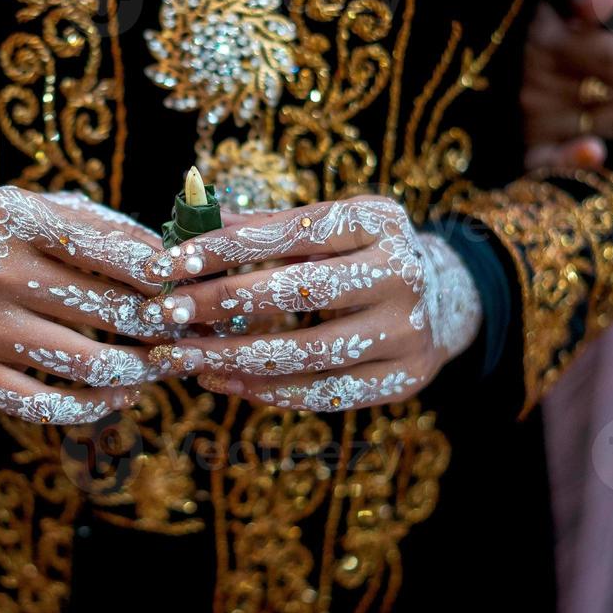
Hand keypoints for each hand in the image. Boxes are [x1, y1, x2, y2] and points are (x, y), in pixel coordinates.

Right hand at [0, 186, 175, 423]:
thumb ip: (102, 227)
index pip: (106, 250)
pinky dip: (94, 407)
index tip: (189, 287)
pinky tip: (124, 394)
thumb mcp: (38, 208)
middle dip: (158, 325)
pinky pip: (44, 405)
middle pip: (102, 309)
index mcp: (12, 217)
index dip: (158, 275)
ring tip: (165, 365)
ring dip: (139, 370)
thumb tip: (175, 262)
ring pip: (82, 363)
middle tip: (189, 331)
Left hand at [138, 196, 480, 410]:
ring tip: (183, 356)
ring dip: (235, 357)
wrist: (444, 299)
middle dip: (223, 302)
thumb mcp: (330, 223)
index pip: (290, 232)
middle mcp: (401, 272)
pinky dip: (268, 392)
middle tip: (168, 313)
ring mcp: (407, 330)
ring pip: (308, 351)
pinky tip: (223, 382)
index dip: (226, 247)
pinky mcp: (404, 379)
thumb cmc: (364, 253)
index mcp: (378, 220)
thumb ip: (265, 225)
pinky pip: (324, 393)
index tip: (172, 262)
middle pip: (299, 291)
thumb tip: (187, 219)